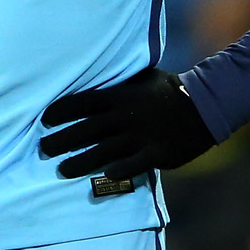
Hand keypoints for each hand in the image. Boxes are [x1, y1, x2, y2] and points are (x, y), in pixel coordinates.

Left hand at [37, 68, 215, 180]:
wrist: (206, 104)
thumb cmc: (170, 89)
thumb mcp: (143, 77)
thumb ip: (120, 81)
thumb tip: (96, 72)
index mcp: (120, 96)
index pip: (83, 103)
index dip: (61, 111)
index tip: (44, 120)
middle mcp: (126, 116)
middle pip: (87, 129)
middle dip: (62, 139)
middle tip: (42, 148)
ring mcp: (142, 136)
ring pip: (104, 150)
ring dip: (80, 160)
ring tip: (61, 169)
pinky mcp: (157, 153)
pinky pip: (135, 164)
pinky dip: (120, 170)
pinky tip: (105, 176)